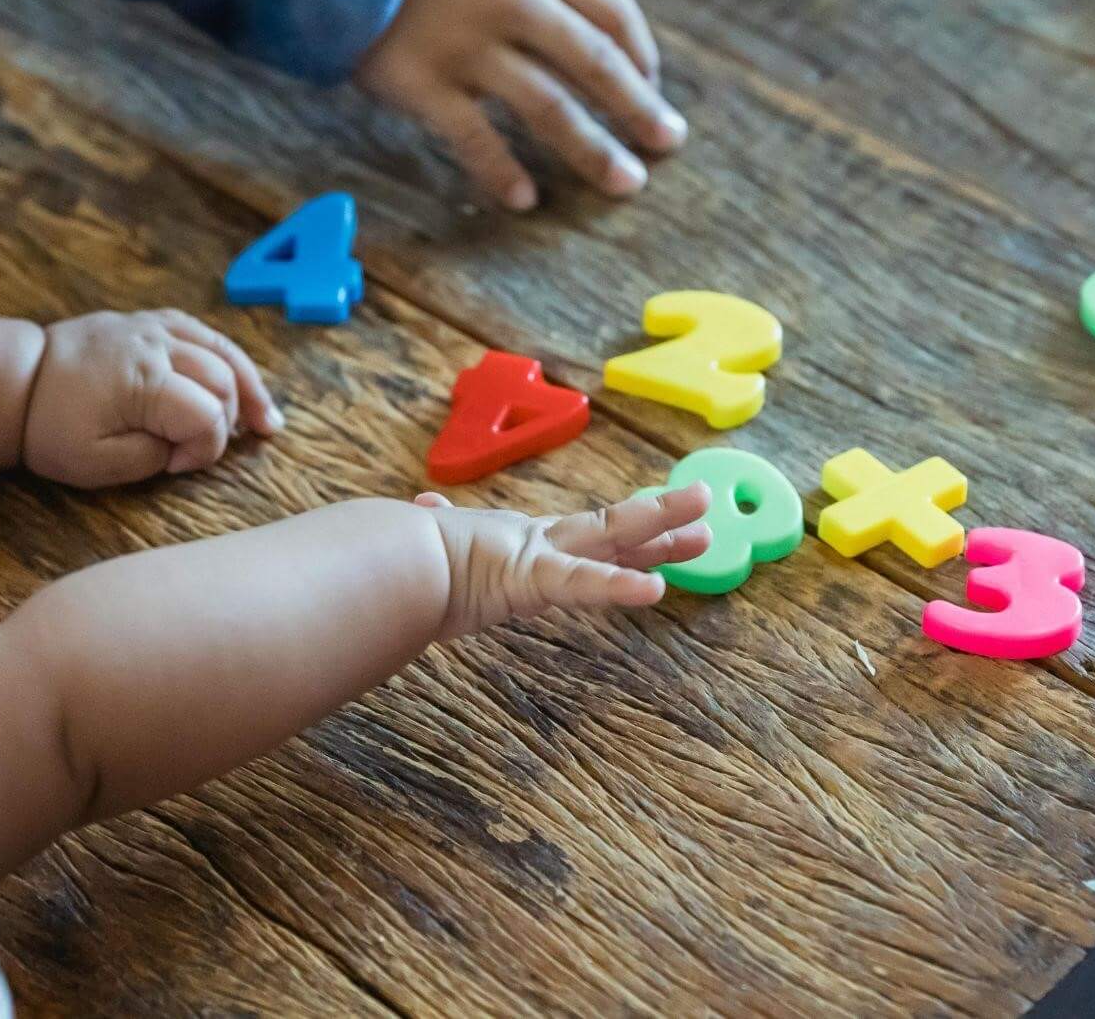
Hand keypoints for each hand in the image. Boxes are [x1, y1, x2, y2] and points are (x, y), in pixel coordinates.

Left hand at [22, 310, 282, 486]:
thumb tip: (184, 447)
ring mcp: (154, 328)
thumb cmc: (50, 427)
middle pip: (224, 380)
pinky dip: (229, 358)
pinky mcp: (150, 321)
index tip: (178, 467)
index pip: (206, 416)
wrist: (16, 381)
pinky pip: (204, 333)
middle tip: (208, 451)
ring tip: (267, 420)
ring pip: (223, 350)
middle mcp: (156, 346)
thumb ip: (150, 458)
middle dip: (227, 421)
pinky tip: (240, 381)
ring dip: (249, 386)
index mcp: (143, 382)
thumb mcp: (95, 463)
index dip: (205, 449)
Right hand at [354, 0, 682, 210]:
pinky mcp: (420, 81)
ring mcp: (465, 42)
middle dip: (638, 108)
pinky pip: (475, 137)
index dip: (640, 52)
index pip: (610, 7)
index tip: (651, 84)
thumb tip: (576, 18)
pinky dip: (503, 171)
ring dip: (592, 149)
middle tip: (667, 143)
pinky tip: (526, 199)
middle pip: (594, 61)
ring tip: (624, 183)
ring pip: (549, 105)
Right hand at [414, 482, 710, 639]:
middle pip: (613, 529)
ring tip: (707, 524)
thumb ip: (432, 521)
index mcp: (520, 546)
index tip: (664, 524)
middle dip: (661, 519)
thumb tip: (421, 504)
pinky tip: (656, 589)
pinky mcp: (531, 576)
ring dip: (661, 529)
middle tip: (705, 507)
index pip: (585, 537)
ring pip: (613, 539)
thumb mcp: (431, 540)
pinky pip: (582, 584)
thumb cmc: (403, 553)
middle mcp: (538, 545)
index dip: (627, 531)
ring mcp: (539, 557)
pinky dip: (618, 587)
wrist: (386, 559)